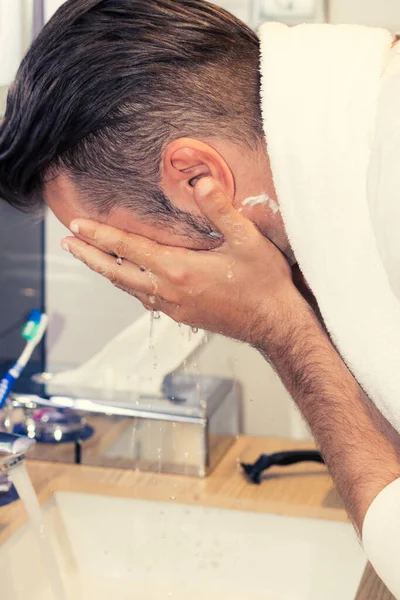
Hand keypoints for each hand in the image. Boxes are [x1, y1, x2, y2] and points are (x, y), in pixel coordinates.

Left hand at [62, 178, 295, 346]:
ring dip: (107, 271)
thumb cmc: (263, 283)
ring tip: (91, 259)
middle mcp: (169, 291)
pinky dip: (129, 285)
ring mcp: (174, 307)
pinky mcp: (182, 315)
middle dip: (90, 257)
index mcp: (179, 270)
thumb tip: (201, 182)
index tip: (77, 226)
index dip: (100, 236)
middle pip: (117, 273)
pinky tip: (130, 280)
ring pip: (129, 288)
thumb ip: (221, 210)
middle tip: (68, 244)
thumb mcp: (247, 240)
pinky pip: (145, 299)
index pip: (129, 249)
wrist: (274, 323)